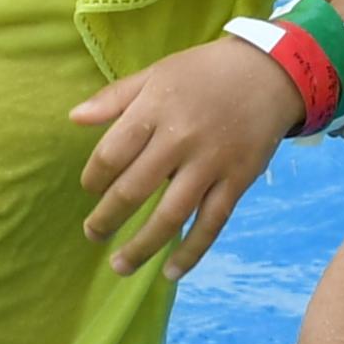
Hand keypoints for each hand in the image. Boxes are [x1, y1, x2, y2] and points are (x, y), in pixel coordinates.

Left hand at [69, 35, 300, 278]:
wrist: (270, 71)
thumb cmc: (205, 71)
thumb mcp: (156, 72)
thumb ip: (115, 97)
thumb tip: (74, 118)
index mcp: (155, 108)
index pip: (112, 154)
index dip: (94, 178)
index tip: (90, 189)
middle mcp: (181, 138)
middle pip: (134, 189)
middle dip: (107, 218)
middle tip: (93, 234)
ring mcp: (211, 163)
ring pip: (171, 215)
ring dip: (141, 246)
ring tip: (119, 265)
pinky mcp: (237, 180)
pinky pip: (211, 223)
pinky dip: (191, 252)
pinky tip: (171, 272)